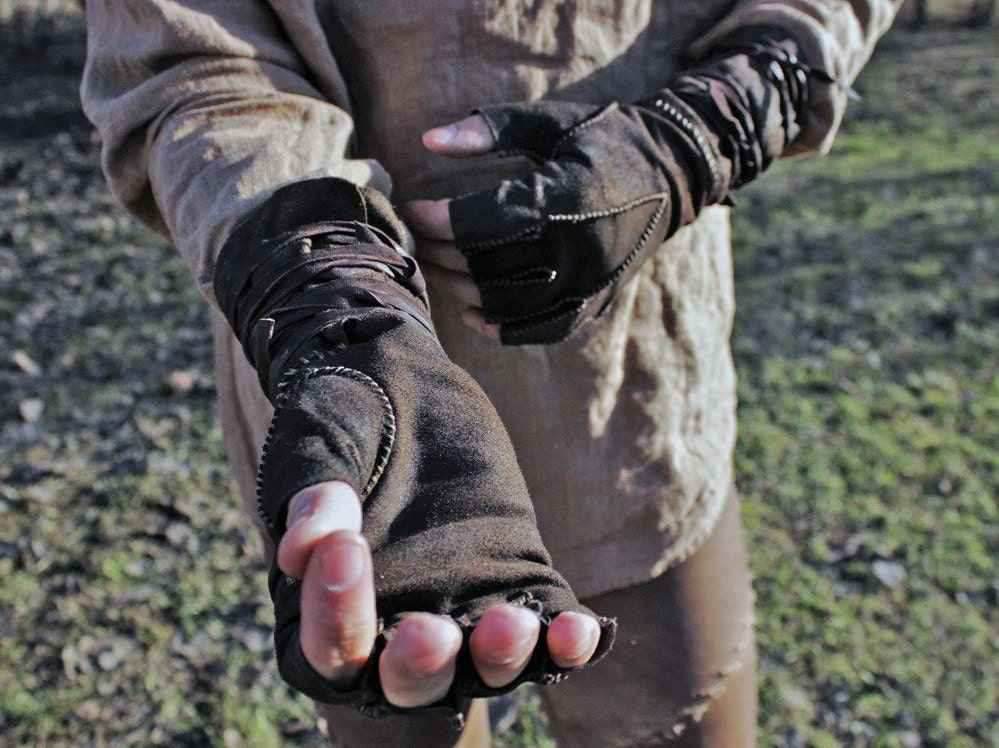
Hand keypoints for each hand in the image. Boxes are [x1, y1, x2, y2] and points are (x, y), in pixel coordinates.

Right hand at [216, 177, 615, 715]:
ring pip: (480, 666)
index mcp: (326, 612)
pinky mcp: (511, 576)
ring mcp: (458, 606)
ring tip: (510, 623)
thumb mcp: (319, 450)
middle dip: (419, 667)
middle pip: (407, 683)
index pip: (327, 653)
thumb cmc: (342, 421)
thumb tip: (303, 551)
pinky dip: (562, 640)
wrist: (401, 382)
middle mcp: (392, 627)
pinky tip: (578, 628)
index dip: (334, 618)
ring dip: (500, 658)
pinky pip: (542, 625)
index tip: (343, 547)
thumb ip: (314, 497)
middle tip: (429, 634)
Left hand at [403, 100, 707, 344]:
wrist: (673, 175)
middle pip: (492, 266)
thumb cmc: (603, 140)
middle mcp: (583, 248)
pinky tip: (472, 314)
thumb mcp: (551, 121)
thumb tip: (428, 141)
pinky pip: (541, 329)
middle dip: (443, 253)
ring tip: (436, 267)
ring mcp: (591, 282)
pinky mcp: (595, 302)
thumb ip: (491, 129)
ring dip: (462, 290)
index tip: (413, 210)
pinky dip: (502, 328)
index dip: (441, 221)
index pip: (488, 220)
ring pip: (509, 303)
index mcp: (571, 197)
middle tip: (417, 239)